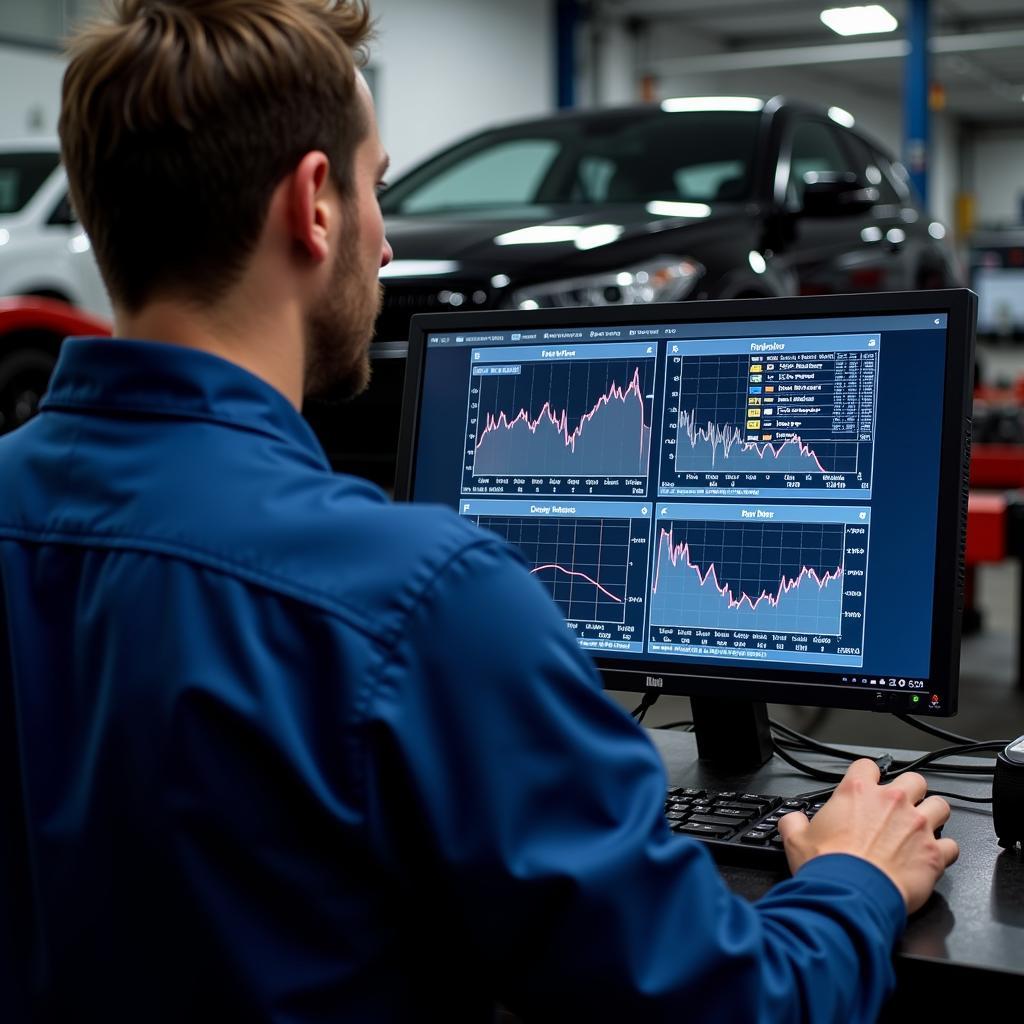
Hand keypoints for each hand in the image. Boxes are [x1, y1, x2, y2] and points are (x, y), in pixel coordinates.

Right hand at [777, 758, 958, 912]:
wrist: (851, 895)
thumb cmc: (828, 867)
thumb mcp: (796, 839)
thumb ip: (794, 823)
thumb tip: (792, 822)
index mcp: (857, 792)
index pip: (867, 765)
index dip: (867, 775)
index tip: (867, 787)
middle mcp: (892, 802)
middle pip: (915, 779)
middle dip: (910, 792)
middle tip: (900, 809)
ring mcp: (917, 826)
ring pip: (941, 805)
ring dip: (933, 815)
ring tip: (922, 829)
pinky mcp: (934, 854)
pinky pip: (952, 846)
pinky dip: (944, 852)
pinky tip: (933, 858)